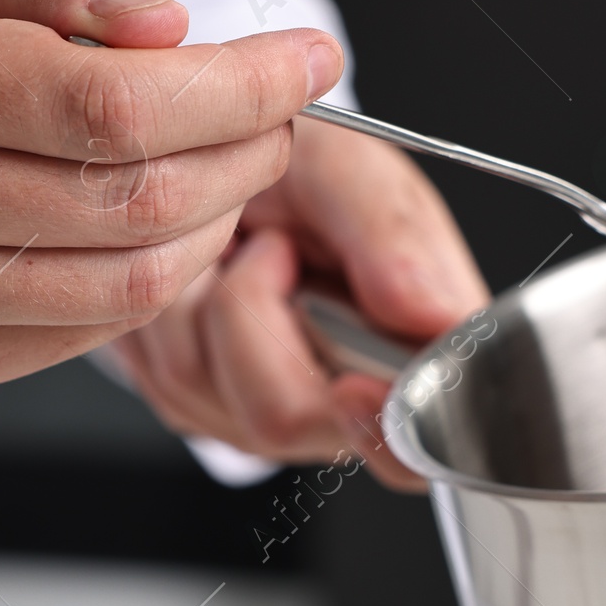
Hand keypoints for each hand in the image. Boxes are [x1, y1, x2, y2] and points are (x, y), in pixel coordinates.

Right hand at [0, 0, 341, 405]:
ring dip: (219, 224)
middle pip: (138, 198)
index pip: (113, 100)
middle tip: (280, 116)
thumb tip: (175, 26)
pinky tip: (170, 230)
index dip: (240, 87)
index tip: (307, 61)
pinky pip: (90, 332)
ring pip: (130, 281)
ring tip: (232, 169)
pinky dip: (161, 280)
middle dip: (247, 153)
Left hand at [111, 110, 488, 490]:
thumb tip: (434, 317)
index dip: (384, 427)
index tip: (352, 387)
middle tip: (276, 246)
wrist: (226, 163)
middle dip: (258, 317)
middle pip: (288, 418)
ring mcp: (272, 414)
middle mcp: (346, 402)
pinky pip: (172, 383)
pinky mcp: (206, 410)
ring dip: (211, 300)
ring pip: (209, 393)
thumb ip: (395, 237)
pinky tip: (213, 277)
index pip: (418, 442)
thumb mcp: (353, 170)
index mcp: (413, 352)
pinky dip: (177, 314)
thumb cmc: (303, 171)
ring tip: (246, 251)